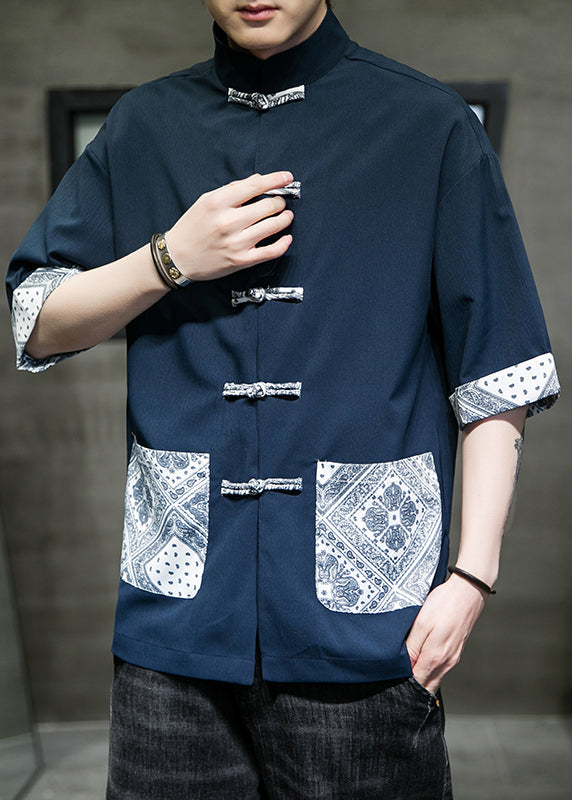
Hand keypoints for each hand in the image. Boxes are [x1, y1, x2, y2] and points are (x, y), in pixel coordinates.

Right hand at [165, 172, 293, 280]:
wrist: (178, 258)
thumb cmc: (191, 228)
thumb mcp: (205, 201)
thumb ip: (231, 189)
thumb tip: (257, 180)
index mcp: (218, 203)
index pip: (254, 186)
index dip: (275, 180)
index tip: (287, 177)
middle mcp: (228, 222)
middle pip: (268, 206)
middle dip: (279, 201)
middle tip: (280, 202)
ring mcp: (236, 242)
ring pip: (273, 226)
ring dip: (284, 219)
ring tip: (286, 216)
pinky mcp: (241, 260)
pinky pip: (270, 251)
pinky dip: (283, 244)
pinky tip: (287, 238)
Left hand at [405, 573, 487, 694]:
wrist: (468, 591)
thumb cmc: (445, 604)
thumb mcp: (421, 623)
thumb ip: (412, 648)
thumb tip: (404, 667)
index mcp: (435, 657)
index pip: (417, 683)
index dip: (403, 684)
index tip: (392, 678)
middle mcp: (446, 662)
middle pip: (427, 685)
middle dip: (412, 686)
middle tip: (396, 676)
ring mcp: (453, 658)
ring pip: (434, 677)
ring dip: (421, 677)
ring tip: (406, 667)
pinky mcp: (456, 651)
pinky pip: (441, 668)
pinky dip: (429, 669)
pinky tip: (420, 658)